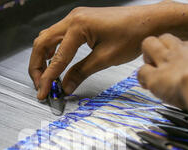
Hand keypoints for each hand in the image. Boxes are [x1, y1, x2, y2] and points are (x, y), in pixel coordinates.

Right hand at [29, 4, 169, 99]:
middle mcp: (73, 18)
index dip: (47, 78)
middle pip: (42, 43)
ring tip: (45, 77)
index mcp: (78, 25)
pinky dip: (53, 51)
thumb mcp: (105, 59)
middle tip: (39, 86)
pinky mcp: (81, 22)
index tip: (43, 93)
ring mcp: (76, 18)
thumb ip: (81, 73)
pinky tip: (55, 63)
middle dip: (37, 66)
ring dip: (43, 58)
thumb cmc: (133, 34)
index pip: (56, 58)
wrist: (150, 21)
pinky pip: (58, 36)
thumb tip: (65, 86)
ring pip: (47, 38)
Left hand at [137, 34, 187, 108]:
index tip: (187, 64)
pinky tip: (148, 84)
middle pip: (165, 37)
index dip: (185, 53)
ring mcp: (166, 61)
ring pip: (149, 44)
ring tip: (153, 67)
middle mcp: (182, 50)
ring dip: (148, 55)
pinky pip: (141, 71)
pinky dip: (142, 78)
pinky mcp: (155, 77)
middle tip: (163, 61)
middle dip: (162, 47)